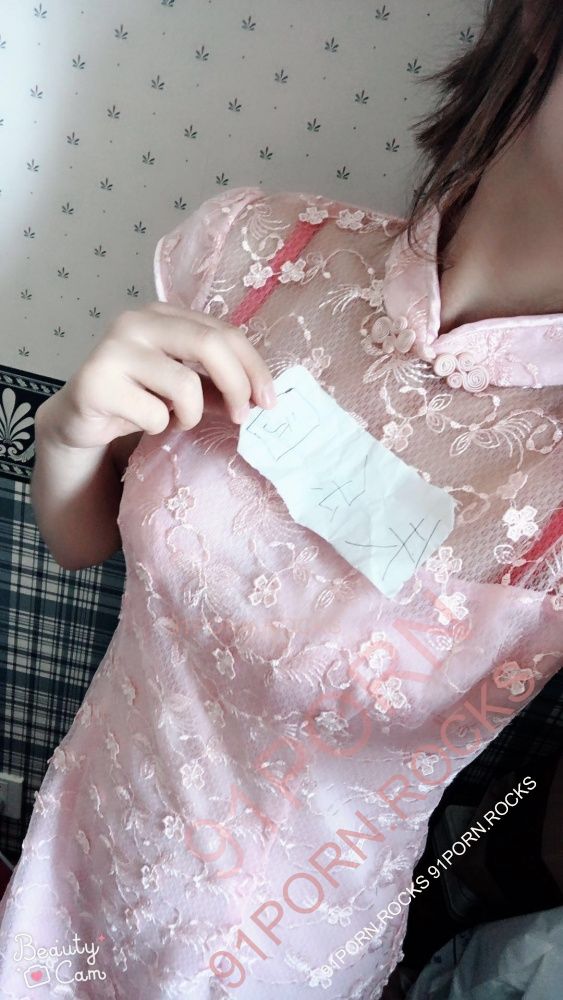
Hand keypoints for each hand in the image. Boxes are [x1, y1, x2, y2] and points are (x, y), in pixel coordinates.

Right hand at [39, 301, 276, 449]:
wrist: (79, 417)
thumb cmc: (137, 398)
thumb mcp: (184, 388)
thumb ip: (218, 385)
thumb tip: (262, 398)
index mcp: (163, 314)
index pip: (224, 332)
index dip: (254, 367)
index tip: (269, 401)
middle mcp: (137, 322)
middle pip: (209, 343)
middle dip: (237, 385)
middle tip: (242, 416)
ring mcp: (114, 348)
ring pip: (184, 384)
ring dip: (190, 414)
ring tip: (174, 419)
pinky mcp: (97, 381)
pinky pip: (153, 413)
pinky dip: (157, 426)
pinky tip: (141, 422)